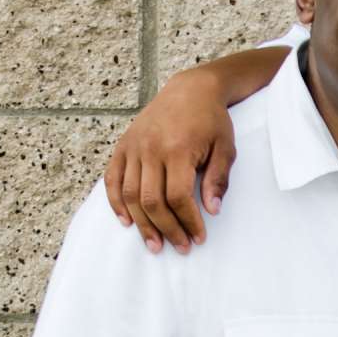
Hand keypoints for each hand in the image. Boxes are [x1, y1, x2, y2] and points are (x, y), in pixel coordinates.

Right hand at [105, 71, 236, 254]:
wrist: (190, 89)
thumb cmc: (211, 120)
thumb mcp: (225, 148)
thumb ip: (218, 179)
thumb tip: (211, 211)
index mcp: (177, 149)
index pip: (178, 197)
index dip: (188, 221)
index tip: (199, 237)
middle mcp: (151, 148)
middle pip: (152, 200)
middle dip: (167, 229)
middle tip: (180, 247)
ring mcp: (134, 147)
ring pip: (131, 194)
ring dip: (142, 224)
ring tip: (155, 245)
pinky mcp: (124, 145)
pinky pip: (112, 179)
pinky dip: (116, 202)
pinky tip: (127, 221)